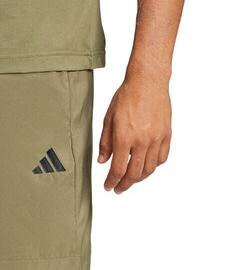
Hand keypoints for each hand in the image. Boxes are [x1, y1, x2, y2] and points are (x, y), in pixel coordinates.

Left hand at [98, 72, 171, 193]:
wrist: (148, 81)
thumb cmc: (127, 96)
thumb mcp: (108, 119)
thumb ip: (105, 143)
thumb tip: (102, 161)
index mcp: (125, 138)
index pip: (117, 170)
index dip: (112, 182)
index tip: (108, 187)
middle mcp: (142, 141)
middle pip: (134, 174)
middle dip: (124, 185)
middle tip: (118, 188)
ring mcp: (156, 139)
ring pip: (149, 169)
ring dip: (139, 178)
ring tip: (131, 179)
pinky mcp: (166, 134)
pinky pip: (162, 158)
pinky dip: (153, 166)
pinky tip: (146, 166)